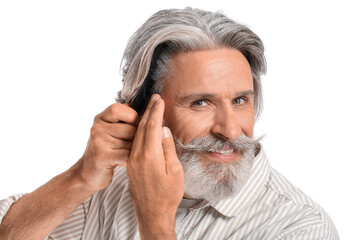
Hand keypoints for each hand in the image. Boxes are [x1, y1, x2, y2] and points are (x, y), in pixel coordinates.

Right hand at [72, 103, 138, 191]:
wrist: (89, 173)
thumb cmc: (108, 150)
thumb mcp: (112, 130)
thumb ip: (125, 118)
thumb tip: (148, 107)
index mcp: (102, 118)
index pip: (120, 109)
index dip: (133, 117)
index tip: (136, 126)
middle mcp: (98, 128)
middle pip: (130, 128)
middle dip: (136, 138)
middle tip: (130, 146)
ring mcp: (98, 142)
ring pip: (131, 142)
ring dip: (133, 150)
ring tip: (127, 154)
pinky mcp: (101, 157)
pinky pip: (127, 154)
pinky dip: (130, 160)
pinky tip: (125, 162)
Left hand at [127, 94, 183, 238]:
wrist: (152, 214)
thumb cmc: (168, 195)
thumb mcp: (175, 171)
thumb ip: (168, 149)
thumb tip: (164, 130)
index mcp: (149, 156)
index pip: (152, 126)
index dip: (156, 111)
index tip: (159, 100)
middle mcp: (137, 156)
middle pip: (143, 127)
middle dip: (149, 111)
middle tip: (154, 99)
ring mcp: (132, 161)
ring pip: (137, 134)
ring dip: (144, 119)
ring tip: (150, 108)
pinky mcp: (130, 165)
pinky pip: (134, 143)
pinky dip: (140, 131)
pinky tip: (144, 127)